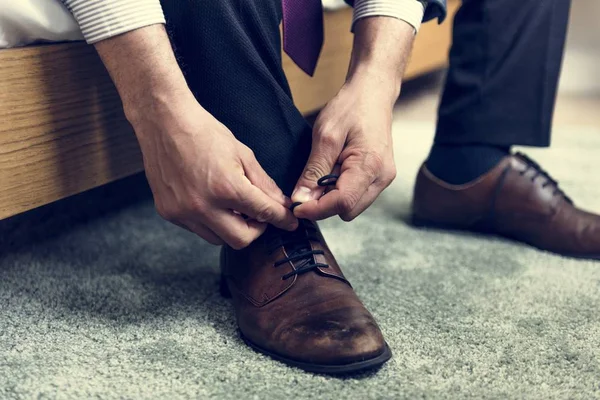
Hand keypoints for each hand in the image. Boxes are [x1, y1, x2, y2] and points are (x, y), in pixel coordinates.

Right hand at [131, 93, 297, 248]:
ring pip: (218, 239)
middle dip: (255, 230)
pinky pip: (198, 229)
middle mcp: (203, 206)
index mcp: (226, 188)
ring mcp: (183, 212)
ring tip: (235, 208)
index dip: (281, 219)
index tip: (289, 223)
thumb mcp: (242, 154)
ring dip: (232, 228)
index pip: (263, 214)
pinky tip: (213, 203)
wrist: (164, 122)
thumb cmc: (204, 132)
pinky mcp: (169, 213)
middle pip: (240, 240)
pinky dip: (210, 222)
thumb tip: (280, 203)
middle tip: (259, 216)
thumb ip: (263, 183)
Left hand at [290, 16, 413, 220]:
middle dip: (325, 204)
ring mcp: (384, 178)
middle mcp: (382, 177)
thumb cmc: (351, 107)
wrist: (373, 93)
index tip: (295, 206)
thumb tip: (301, 199)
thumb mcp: (325, 136)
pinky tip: (335, 171)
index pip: (342, 203)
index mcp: (371, 166)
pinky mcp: (380, 177)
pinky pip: (357, 196)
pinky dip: (341, 190)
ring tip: (325, 170)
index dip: (316, 210)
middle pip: (348, 210)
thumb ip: (313, 170)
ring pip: (352, 206)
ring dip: (333, 197)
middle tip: (309, 183)